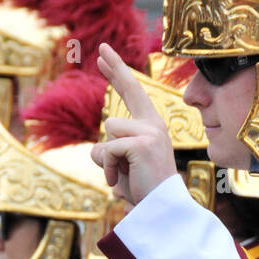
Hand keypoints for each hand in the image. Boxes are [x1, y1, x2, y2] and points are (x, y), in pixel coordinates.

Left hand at [92, 42, 176, 204]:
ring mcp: (150, 131)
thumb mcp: (124, 165)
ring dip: (105, 157)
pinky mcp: (142, 143)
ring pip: (107, 131)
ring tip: (121, 174)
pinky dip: (108, 168)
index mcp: (152, 125)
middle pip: (128, 88)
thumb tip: (97, 148)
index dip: (118, 72)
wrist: (160, 210)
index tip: (104, 54)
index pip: (133, 92)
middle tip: (102, 48)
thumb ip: (114, 149)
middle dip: (115, 67)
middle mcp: (154, 123)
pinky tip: (120, 181)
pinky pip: (107, 150)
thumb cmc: (142, 190)